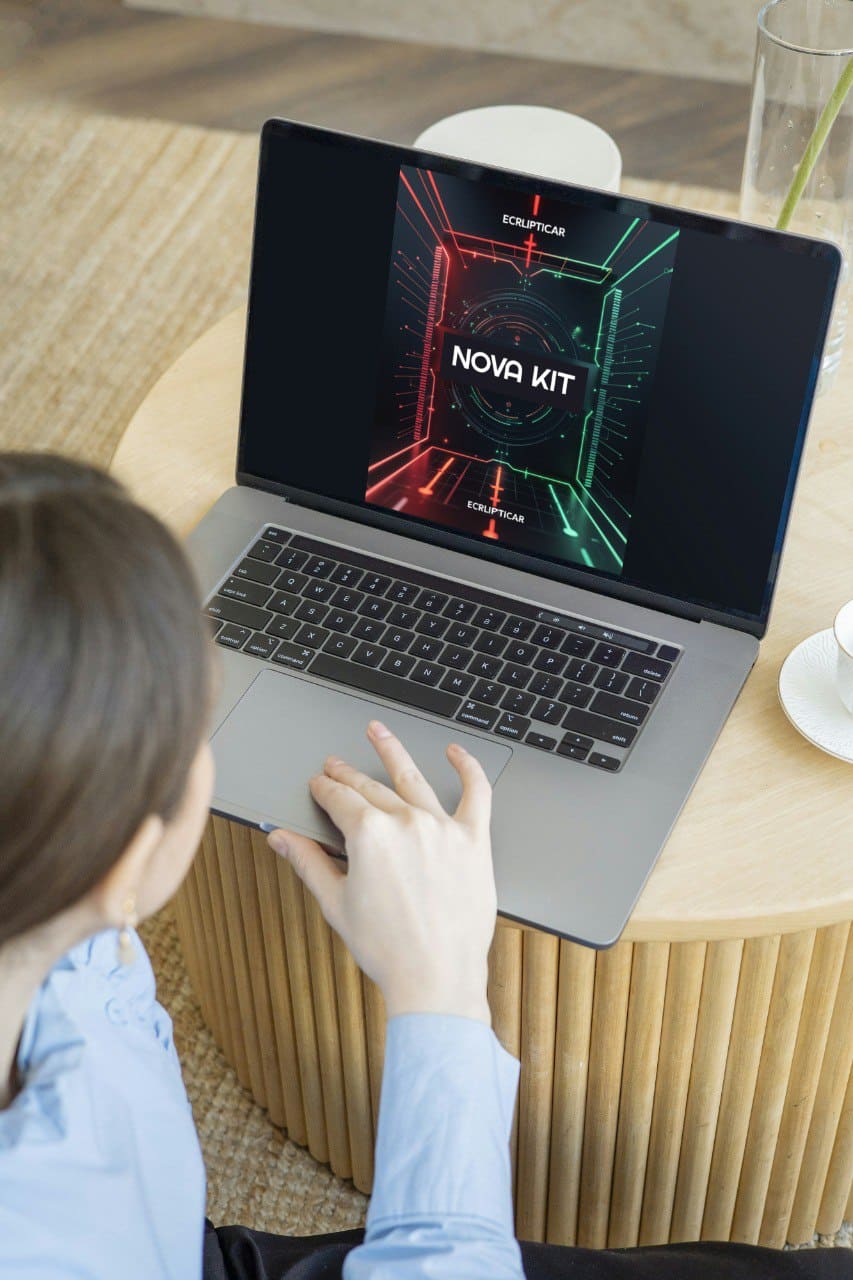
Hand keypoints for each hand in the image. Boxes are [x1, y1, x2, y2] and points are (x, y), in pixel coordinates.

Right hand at [267, 720, 495, 1024]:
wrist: (436, 979)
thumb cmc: (387, 949)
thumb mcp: (336, 903)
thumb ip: (308, 862)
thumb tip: (281, 838)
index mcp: (369, 835)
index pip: (338, 798)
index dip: (323, 789)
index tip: (317, 784)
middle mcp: (406, 822)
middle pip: (370, 787)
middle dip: (347, 774)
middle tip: (335, 765)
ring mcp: (442, 828)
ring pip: (413, 778)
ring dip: (392, 751)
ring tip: (378, 732)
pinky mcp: (473, 840)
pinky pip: (476, 793)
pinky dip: (468, 768)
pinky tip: (457, 753)